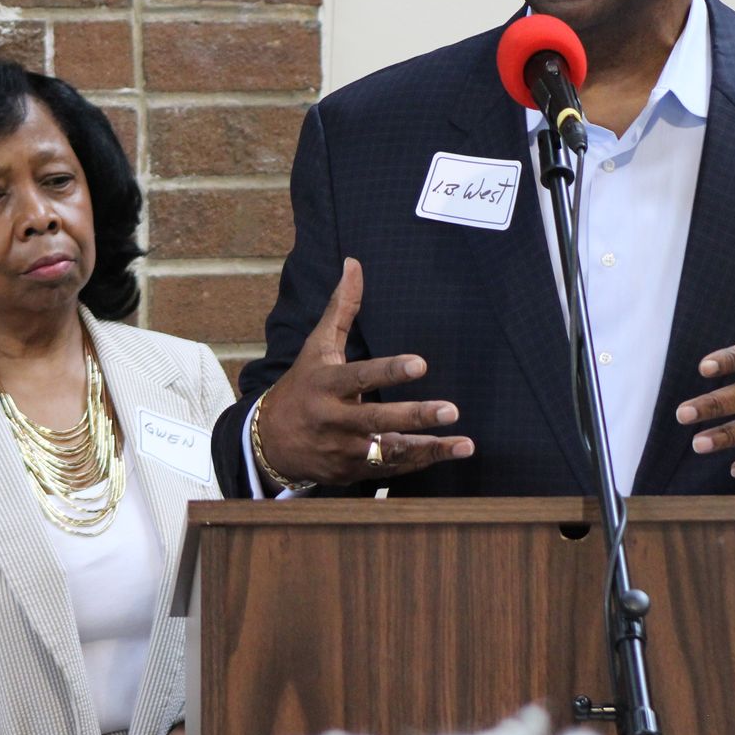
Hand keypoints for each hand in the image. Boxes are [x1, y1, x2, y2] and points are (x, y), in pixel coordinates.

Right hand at [254, 257, 474, 486]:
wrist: (270, 442)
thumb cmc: (302, 385)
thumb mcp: (317, 347)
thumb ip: (341, 308)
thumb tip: (354, 263)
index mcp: (327, 384)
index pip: (361, 376)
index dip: (390, 372)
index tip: (421, 365)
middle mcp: (334, 419)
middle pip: (378, 418)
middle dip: (415, 415)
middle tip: (451, 410)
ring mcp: (344, 449)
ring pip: (390, 451)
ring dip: (429, 448)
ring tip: (465, 445)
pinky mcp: (352, 471)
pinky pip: (391, 469)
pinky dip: (420, 462)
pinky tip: (450, 454)